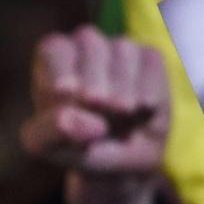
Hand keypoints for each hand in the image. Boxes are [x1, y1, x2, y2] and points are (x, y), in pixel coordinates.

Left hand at [21, 24, 168, 173]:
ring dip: (123, 89)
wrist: (126, 160)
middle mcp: (86, 47)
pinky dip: (148, 88)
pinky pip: (150, 62)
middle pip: (90, 43)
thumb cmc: (80, 146)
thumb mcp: (53, 147)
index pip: (55, 49)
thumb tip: (72, 120)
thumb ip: (53, 133)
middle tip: (99, 108)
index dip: (61, 69)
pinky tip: (143, 109)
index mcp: (53, 60)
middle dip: (95, 81)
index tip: (66, 93)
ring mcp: (120, 49)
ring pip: (122, 50)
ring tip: (122, 116)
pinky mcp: (149, 58)